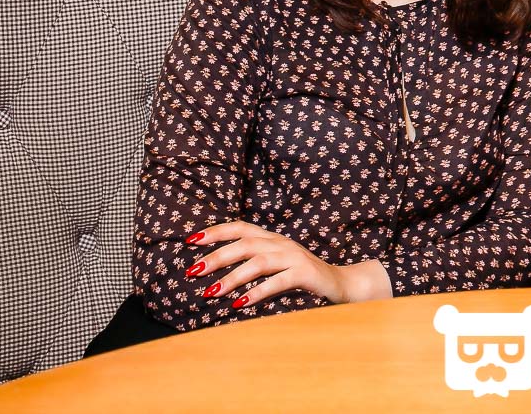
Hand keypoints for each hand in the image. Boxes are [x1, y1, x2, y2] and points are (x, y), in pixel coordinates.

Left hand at [184, 221, 392, 308]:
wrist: (340, 283)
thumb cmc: (302, 276)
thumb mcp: (276, 264)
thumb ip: (253, 261)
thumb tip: (214, 270)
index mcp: (272, 238)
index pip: (240, 228)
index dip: (215, 232)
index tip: (190, 240)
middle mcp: (281, 243)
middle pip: (244, 244)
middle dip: (216, 257)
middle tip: (192, 271)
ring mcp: (293, 257)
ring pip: (257, 262)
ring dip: (231, 277)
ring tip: (211, 292)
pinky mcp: (304, 274)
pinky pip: (276, 282)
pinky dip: (256, 292)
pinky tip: (239, 304)